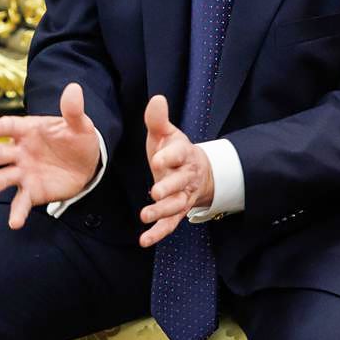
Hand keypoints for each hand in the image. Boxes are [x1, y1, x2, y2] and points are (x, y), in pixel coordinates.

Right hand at [0, 83, 100, 229]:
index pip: (11, 126)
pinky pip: (22, 202)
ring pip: (5, 177)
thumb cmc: (77, 139)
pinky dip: (17, 213)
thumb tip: (74, 89)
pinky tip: (14, 223)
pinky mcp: (31, 191)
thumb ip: (73, 111)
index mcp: (28, 130)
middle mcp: (19, 151)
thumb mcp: (80, 125)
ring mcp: (23, 172)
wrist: (86, 164)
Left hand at [139, 95, 213, 247]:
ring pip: (176, 206)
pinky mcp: (177, 211)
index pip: (178, 154)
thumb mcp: (166, 133)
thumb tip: (156, 98)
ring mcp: (183, 196)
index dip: (170, 157)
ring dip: (162, 212)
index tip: (158, 159)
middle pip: (180, 183)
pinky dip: (158, 233)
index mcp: (184, 154)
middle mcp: (186, 177)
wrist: (196, 170)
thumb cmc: (175, 150)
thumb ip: (158, 120)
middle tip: (155, 192)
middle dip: (168, 188)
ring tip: (145, 215)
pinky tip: (144, 240)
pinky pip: (170, 224)